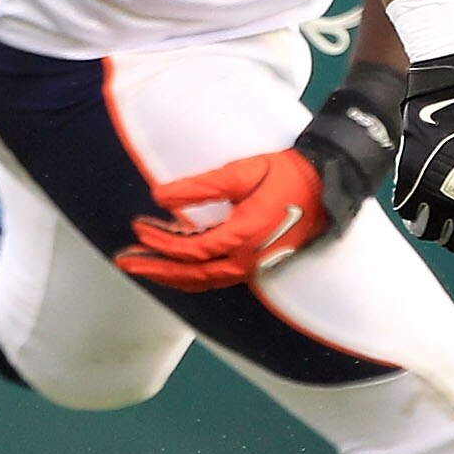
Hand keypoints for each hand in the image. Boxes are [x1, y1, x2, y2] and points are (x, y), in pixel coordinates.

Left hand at [114, 67, 404, 291]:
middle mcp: (248, 259)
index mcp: (244, 236)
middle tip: (124, 262)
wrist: (329, 183)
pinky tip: (177, 269)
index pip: (191, 249)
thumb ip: (200, 186)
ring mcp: (256, 265)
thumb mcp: (243, 172)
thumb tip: (158, 196)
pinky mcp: (259, 262)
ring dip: (171, 276)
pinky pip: (218, 277)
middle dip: (156, 270)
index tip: (137, 226)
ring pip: (205, 280)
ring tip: (143, 268)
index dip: (160, 241)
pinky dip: (193, 276)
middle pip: (193, 275)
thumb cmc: (288, 173)